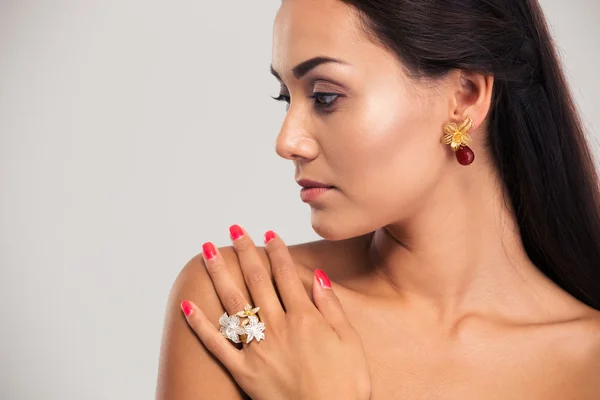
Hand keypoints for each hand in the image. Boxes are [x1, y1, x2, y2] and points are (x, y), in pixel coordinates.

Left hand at [180, 225, 371, 399]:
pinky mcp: (244, 372)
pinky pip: (217, 345)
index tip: (268, 233)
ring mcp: (258, 349)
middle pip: (257, 281)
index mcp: (305, 318)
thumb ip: (331, 306)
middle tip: (234, 230)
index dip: (276, 251)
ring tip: (205, 252)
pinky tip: (187, 306)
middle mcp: (278, 328)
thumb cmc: (345, 384)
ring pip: (234, 303)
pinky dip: (201, 325)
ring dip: (219, 275)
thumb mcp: (350, 341)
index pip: (286, 275)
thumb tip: (318, 275)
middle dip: (245, 252)